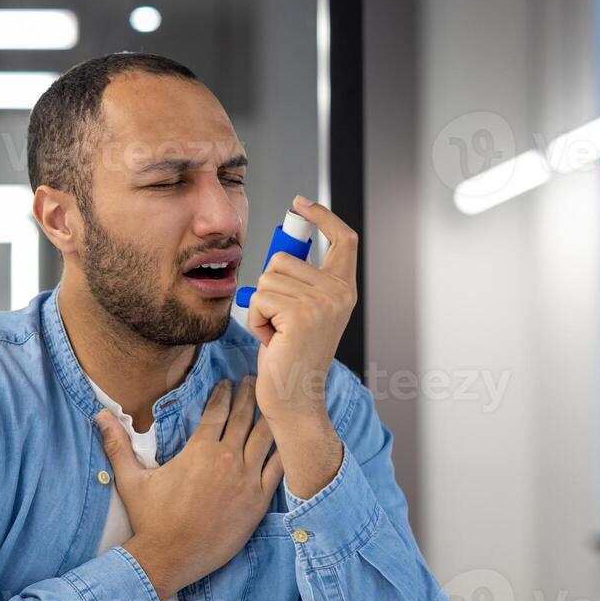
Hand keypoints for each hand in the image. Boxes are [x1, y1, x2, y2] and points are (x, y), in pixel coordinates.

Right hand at [95, 377, 284, 599]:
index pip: (217, 410)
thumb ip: (118, 444)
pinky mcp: (258, 501)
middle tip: (253, 382)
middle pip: (244, 417)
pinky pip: (278, 468)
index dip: (223, 393)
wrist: (170, 558)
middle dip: (249, 396)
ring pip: (265, 438)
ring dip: (269, 416)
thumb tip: (100, 415)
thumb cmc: (150, 520)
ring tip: (274, 403)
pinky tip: (288, 439)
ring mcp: (246, 480)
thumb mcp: (130, 480)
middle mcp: (226, 459)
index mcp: (199, 451)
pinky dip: (284, 450)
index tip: (227, 383)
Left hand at [247, 196, 358, 424]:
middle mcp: (340, 292)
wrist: (294, 396)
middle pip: (284, 258)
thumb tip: (282, 250)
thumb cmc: (291, 355)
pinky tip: (271, 339)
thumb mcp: (303, 310)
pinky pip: (259, 298)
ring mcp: (323, 303)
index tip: (301, 204)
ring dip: (260, 306)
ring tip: (277, 332)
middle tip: (280, 320)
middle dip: (269, 287)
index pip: (344, 239)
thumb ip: (301, 280)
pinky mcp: (301, 314)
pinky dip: (255, 319)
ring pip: (267, 278)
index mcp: (344, 288)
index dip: (323, 216)